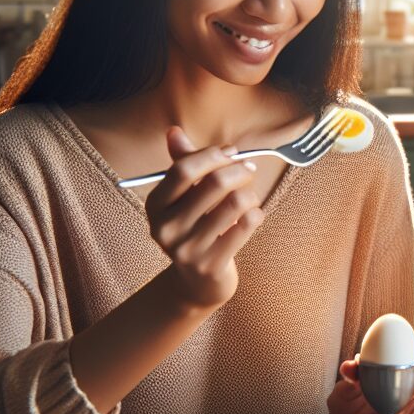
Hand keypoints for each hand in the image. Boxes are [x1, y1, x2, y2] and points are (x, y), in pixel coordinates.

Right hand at [145, 127, 263, 308]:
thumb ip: (182, 164)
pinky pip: (246, 225)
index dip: (213, 155)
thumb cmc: (196, 228)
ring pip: (235, 203)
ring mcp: (188, 249)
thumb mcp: (183, 198)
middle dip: (239, 170)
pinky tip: (253, 216)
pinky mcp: (211, 264)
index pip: (184, 169)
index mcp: (156, 206)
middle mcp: (166, 228)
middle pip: (214, 183)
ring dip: (251, 194)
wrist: (197, 282)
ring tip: (250, 197)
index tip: (232, 152)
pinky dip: (257, 214)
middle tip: (250, 170)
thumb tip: (174, 131)